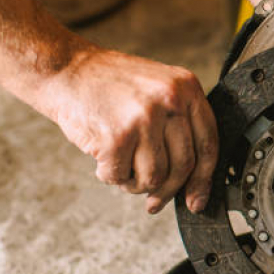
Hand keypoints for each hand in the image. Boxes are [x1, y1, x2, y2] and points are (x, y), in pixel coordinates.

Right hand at [44, 48, 217, 213]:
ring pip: (155, 177)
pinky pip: (122, 176)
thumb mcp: (159, 89)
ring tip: (122, 167)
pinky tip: (103, 160)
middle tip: (155, 203)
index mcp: (187, 87)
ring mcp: (145, 117)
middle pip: (184, 165)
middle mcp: (171, 100)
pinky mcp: (118, 135)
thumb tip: (193, 179)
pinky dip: (111, 176)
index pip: (208, 144)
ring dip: (136, 183)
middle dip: (168, 191)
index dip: (204, 179)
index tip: (196, 201)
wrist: (65, 70)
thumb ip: (180, 124)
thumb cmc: (110, 85)